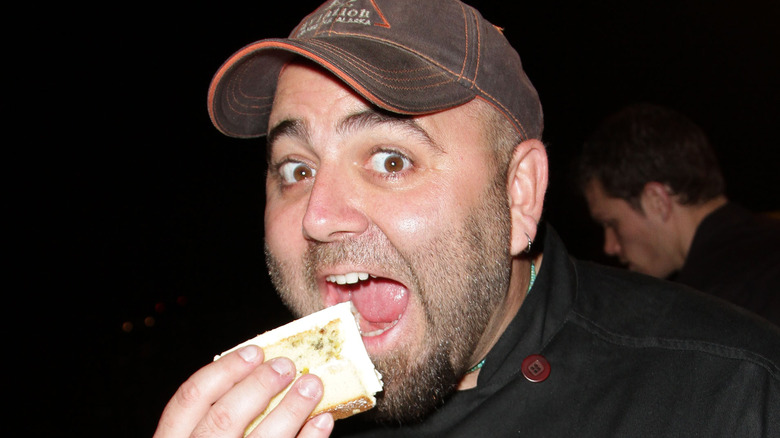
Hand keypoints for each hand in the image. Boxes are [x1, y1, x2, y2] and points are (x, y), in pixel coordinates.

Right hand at [153, 345, 333, 436]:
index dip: (224, 371)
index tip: (254, 352)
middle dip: (260, 385)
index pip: (189, 400)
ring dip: (291, 408)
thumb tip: (259, 374)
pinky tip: (322, 422)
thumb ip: (217, 418)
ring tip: (313, 386)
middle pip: (224, 418)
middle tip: (288, 366)